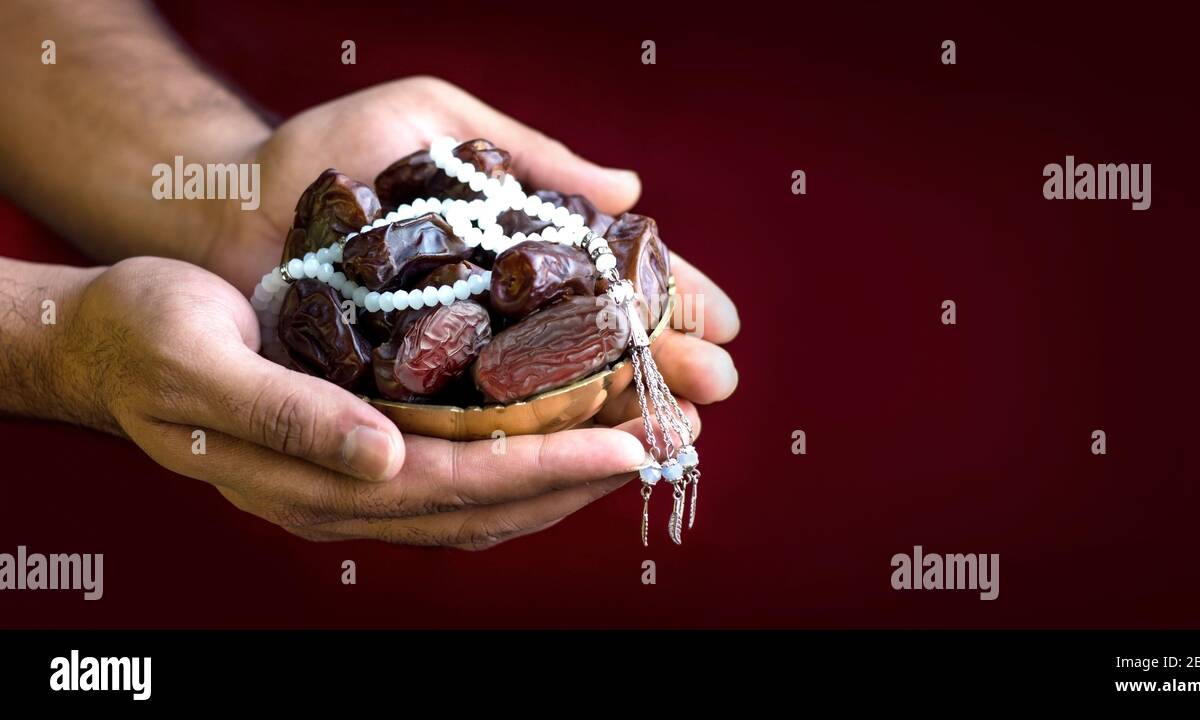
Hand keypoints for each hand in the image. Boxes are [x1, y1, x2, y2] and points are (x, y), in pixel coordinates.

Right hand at [55, 256, 696, 547]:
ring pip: (486, 498)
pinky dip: (523, 456)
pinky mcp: (361, 459)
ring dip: (568, 468)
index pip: (459, 485)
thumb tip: (383, 458)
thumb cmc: (147, 337)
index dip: (549, 466)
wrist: (106, 342)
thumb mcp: (202, 365)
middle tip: (670, 435)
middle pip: (492, 502)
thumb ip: (292, 417)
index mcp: (314, 482)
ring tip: (643, 433)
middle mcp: (348, 497)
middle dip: (585, 472)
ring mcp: (357, 486)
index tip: (628, 443)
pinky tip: (566, 429)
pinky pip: (462, 474)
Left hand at [217, 76, 740, 418]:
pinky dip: (536, 447)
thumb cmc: (327, 149)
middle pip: (596, 348)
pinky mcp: (405, 406)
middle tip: (717, 387)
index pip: (609, 279)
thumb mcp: (434, 120)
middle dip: (662, 366)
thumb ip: (527, 154)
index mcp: (514, 251)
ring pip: (552, 400)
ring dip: (618, 415)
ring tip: (673, 428)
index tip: (723, 321)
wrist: (226, 198)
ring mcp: (453, 367)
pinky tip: (588, 457)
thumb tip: (628, 188)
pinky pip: (480, 435)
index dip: (669, 298)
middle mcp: (494, 317)